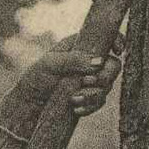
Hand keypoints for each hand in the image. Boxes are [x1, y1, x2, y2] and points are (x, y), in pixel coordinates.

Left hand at [7, 35, 123, 123]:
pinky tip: (75, 109)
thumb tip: (99, 61)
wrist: (30, 104)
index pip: (107, 39)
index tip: (117, 51)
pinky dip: (90, 106)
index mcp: (82, 46)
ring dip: (93, 94)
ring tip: (73, 98)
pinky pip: (99, 102)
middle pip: (114, 66)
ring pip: (107, 87)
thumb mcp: (51, 63)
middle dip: (105, 76)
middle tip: (87, 81)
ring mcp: (91, 81)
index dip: (117, 42)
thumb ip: (75, 60)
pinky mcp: (89, 99)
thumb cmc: (37, 77)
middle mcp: (90, 63)